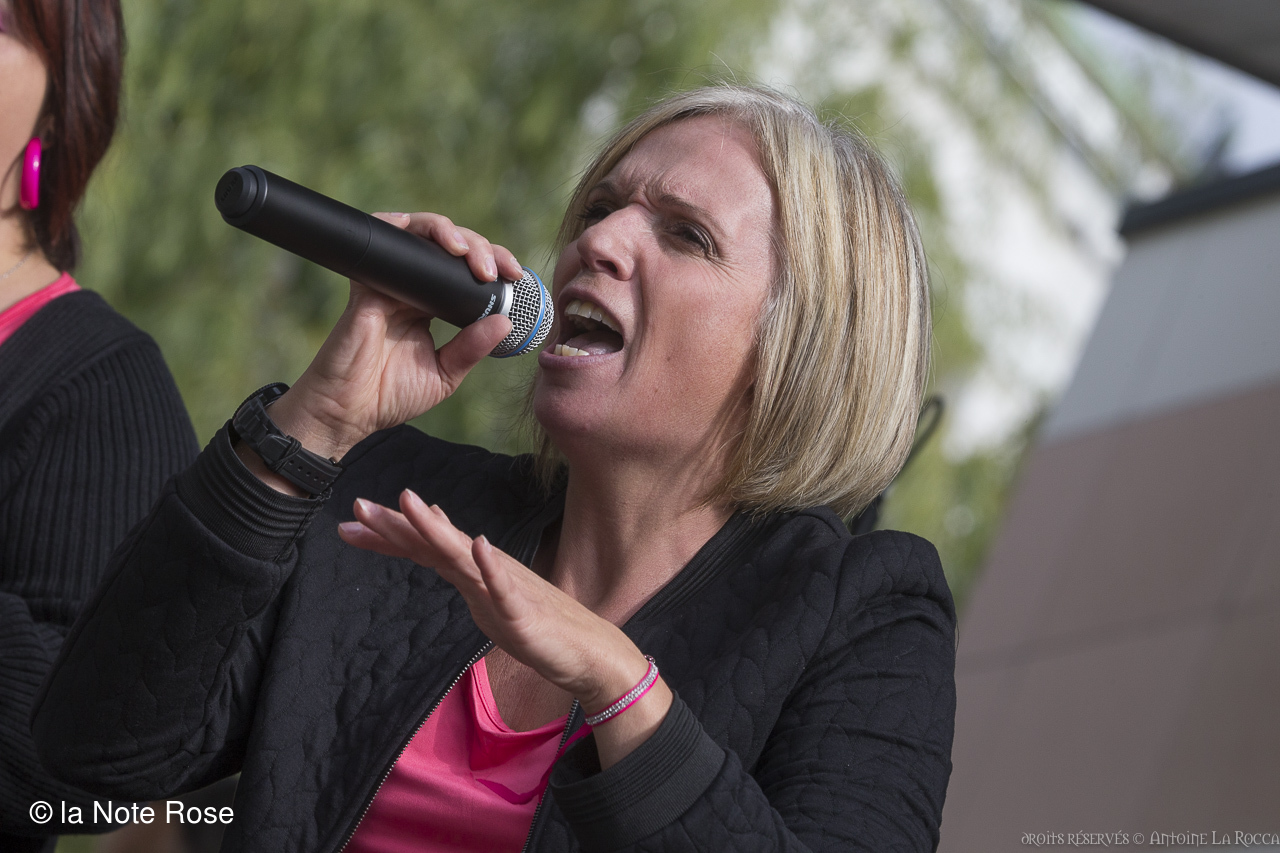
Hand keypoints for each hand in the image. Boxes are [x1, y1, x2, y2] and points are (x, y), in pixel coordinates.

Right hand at [269, 213, 524, 460]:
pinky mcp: (366, 285)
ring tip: (467, 252)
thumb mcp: (445, 373)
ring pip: (418, 234)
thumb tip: (505, 322)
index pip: (465, 271)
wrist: (348, 412)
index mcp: (431, 306)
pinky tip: (428, 238)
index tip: (515, 275)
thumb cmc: (391, 395)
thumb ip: (472, 347)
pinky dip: (402, 227)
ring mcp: (388, 283)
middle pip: (446, 246)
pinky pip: (381, 242)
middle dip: (478, 246)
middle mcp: (411, 289)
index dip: (492, 262)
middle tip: (495, 269)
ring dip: (447, 232)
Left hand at [339, 491, 673, 767]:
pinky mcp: (524, 612)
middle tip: (357, 506)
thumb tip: (429, 528)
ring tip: (411, 503)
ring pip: (463, 556)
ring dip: (436, 530)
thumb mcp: (482, 592)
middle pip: (434, 543)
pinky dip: (490, 567)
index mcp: (471, 568)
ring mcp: (504, 587)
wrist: (585, 648)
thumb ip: (455, 564)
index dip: (387, 534)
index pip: (422, 546)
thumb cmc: (533, 622)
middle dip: (396, 525)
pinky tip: (478, 545)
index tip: (349, 522)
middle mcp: (484, 568)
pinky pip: (505, 588)